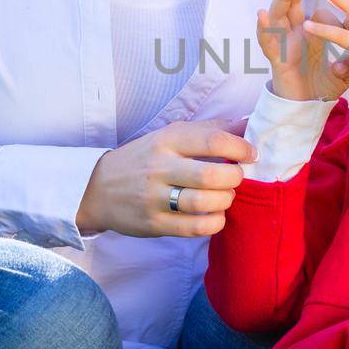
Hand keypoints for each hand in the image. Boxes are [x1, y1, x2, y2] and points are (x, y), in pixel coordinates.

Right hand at [74, 119, 256, 238]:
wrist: (97, 189)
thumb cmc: (144, 159)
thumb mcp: (169, 136)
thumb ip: (208, 129)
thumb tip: (248, 121)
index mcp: (166, 141)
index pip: (212, 140)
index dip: (240, 148)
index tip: (251, 154)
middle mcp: (160, 168)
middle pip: (211, 176)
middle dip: (235, 178)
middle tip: (236, 178)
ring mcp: (155, 198)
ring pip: (204, 203)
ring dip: (226, 201)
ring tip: (225, 197)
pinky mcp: (154, 224)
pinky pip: (195, 228)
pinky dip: (214, 222)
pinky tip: (215, 215)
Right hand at [257, 0, 348, 101]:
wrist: (308, 109)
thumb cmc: (322, 86)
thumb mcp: (343, 73)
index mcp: (310, 32)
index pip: (314, 9)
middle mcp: (294, 34)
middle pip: (292, 4)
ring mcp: (283, 44)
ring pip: (278, 15)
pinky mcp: (275, 58)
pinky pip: (266, 41)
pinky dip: (262, 28)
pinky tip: (262, 14)